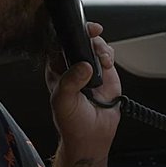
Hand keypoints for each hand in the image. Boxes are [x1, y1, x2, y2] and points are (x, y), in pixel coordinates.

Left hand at [45, 22, 120, 166]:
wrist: (93, 136)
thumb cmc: (72, 122)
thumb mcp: (64, 101)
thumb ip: (70, 82)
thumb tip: (83, 66)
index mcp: (56, 69)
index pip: (57, 43)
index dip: (66, 32)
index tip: (77, 29)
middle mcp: (72, 65)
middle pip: (78, 39)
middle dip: (87, 34)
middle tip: (94, 33)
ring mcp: (89, 67)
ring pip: (94, 43)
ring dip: (100, 46)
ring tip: (102, 60)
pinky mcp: (105, 71)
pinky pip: (107, 53)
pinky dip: (109, 54)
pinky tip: (107, 65)